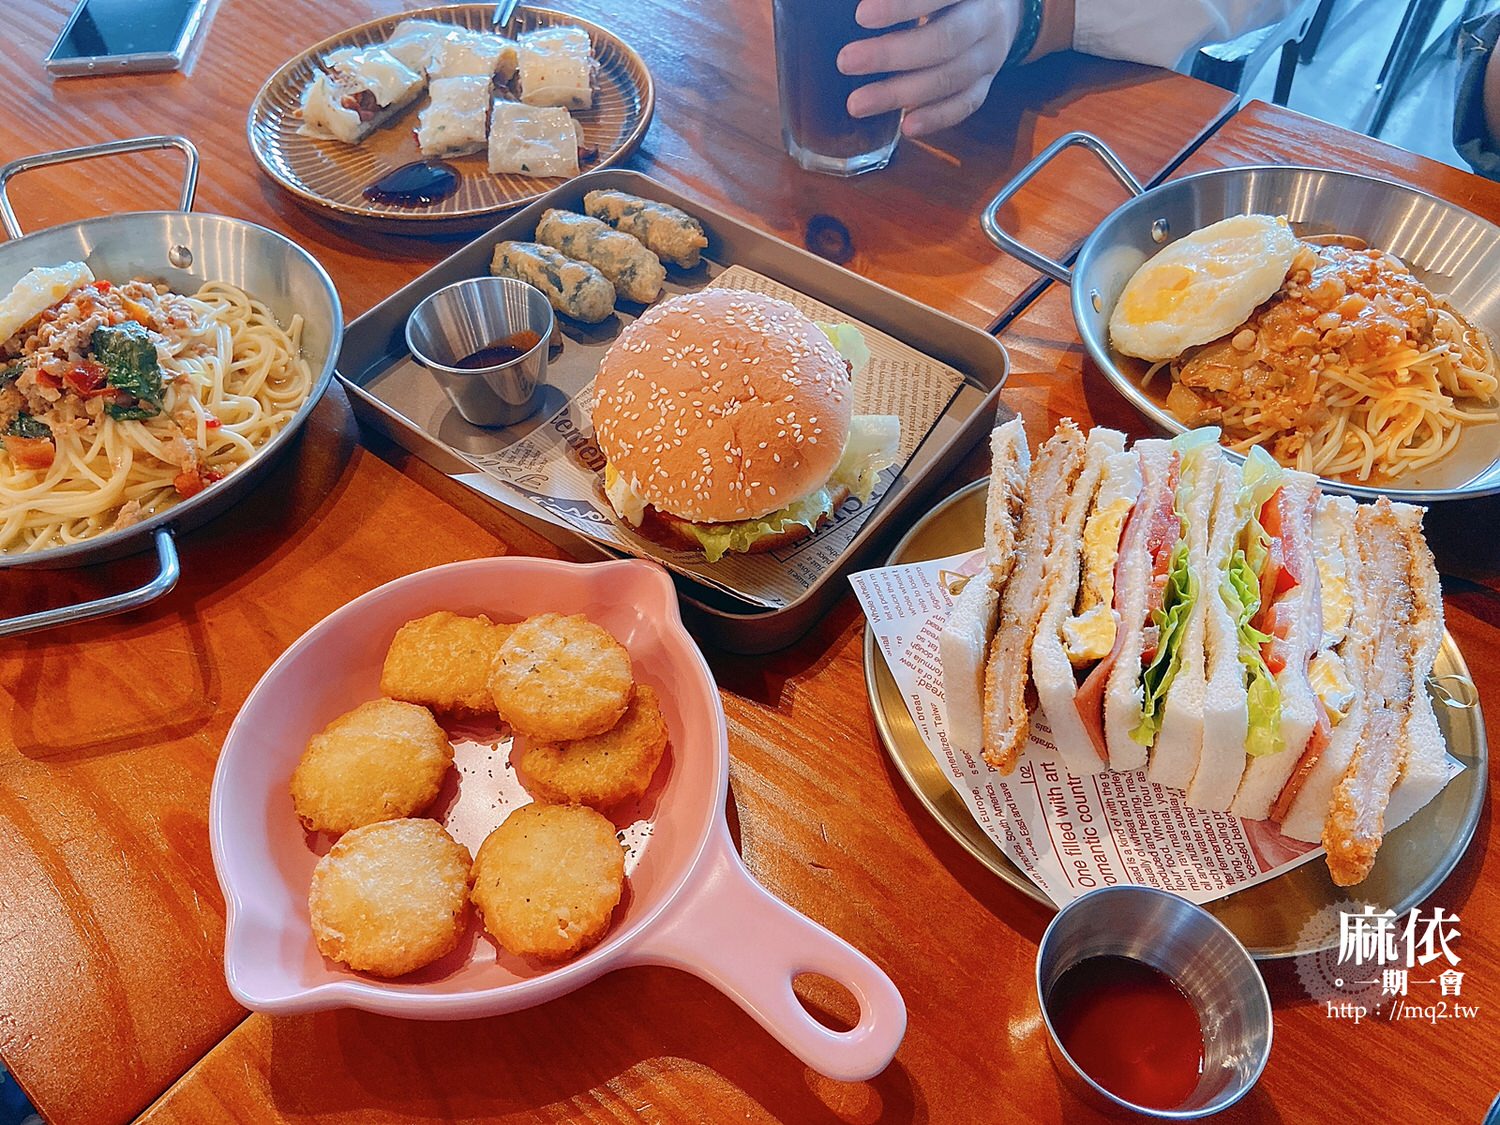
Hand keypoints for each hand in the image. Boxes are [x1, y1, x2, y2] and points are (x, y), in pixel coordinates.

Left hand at [837, 0, 1020, 136]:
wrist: (1004, 7)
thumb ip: (905, 1)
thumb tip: (862, 8)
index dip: (901, 7)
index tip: (861, 16)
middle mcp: (986, 19)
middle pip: (943, 40)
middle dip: (891, 54)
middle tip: (846, 62)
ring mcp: (990, 55)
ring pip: (950, 78)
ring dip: (901, 94)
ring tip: (857, 104)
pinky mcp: (987, 82)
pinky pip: (965, 104)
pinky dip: (936, 118)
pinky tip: (905, 127)